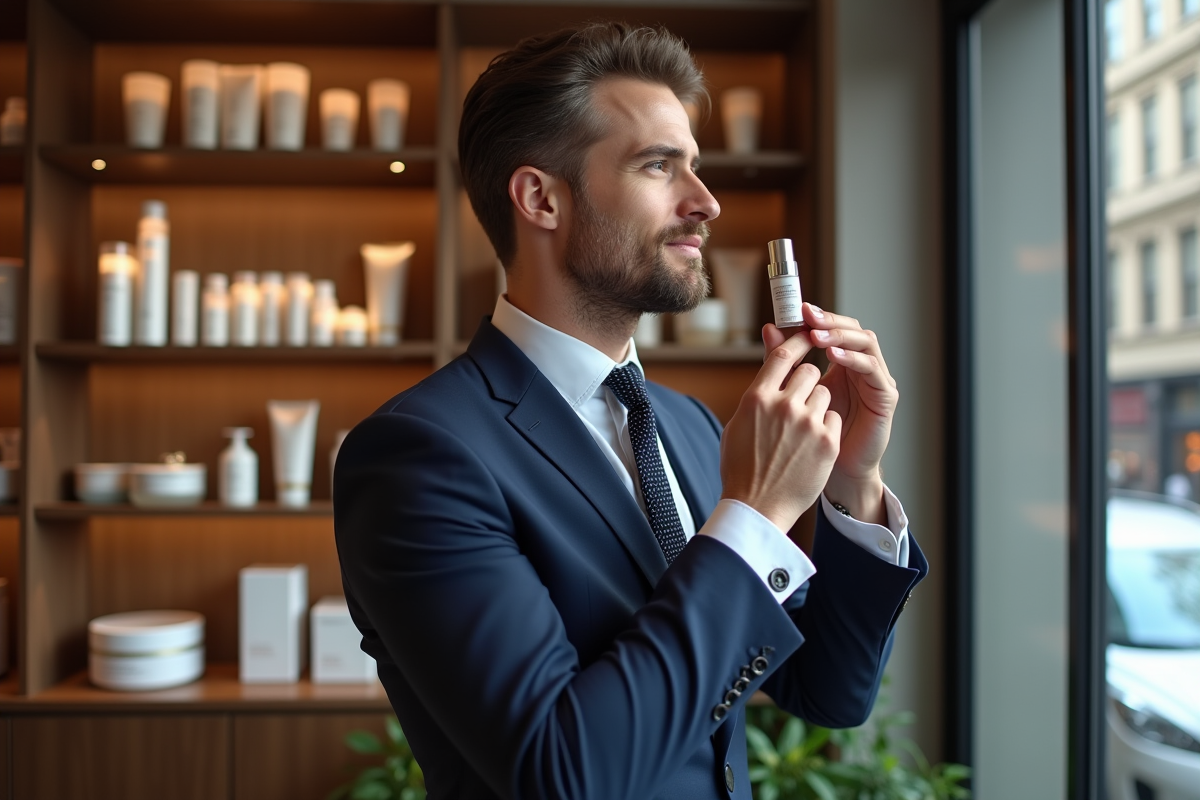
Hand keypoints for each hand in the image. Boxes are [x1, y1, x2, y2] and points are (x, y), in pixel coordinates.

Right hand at [720, 332, 841, 530]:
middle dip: (807, 380)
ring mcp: (808, 423)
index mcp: (757, 398)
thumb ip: (756, 392)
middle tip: (801, 398)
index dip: (798, 341)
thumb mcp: (739, 423)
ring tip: (802, 431)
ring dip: (817, 405)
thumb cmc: (742, 466)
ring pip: (824, 394)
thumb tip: (768, 366)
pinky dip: (825, 428)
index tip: (807, 336)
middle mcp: (783, 405)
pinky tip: (811, 447)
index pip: (784, 354)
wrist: (758, 507)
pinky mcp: (828, 441)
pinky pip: (833, 418)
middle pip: (809, 371)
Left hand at [763, 304, 897, 523]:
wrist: (830, 474)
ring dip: (841, 335)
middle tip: (807, 315)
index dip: (817, 317)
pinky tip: (833, 356)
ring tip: (817, 335)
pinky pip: (873, 370)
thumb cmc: (809, 437)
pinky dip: (854, 359)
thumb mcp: (791, 392)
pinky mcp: (885, 397)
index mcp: (840, 363)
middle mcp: (861, 367)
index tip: (796, 308)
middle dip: (829, 321)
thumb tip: (769, 328)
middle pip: (852, 329)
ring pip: (866, 342)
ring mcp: (876, 380)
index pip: (833, 328)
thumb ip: (783, 362)